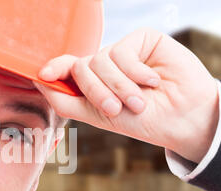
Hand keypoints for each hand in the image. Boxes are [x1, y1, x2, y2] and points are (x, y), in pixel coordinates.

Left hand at [34, 28, 219, 163]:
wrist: (182, 119)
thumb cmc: (142, 121)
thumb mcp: (98, 117)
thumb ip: (66, 101)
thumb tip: (39, 81)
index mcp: (93, 83)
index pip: (68, 68)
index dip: (54, 68)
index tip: (44, 74)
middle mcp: (105, 65)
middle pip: (81, 67)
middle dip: (96, 91)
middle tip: (115, 109)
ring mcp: (123, 52)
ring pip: (100, 60)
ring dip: (119, 87)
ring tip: (139, 102)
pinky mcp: (142, 40)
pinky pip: (123, 51)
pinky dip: (135, 73)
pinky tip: (153, 81)